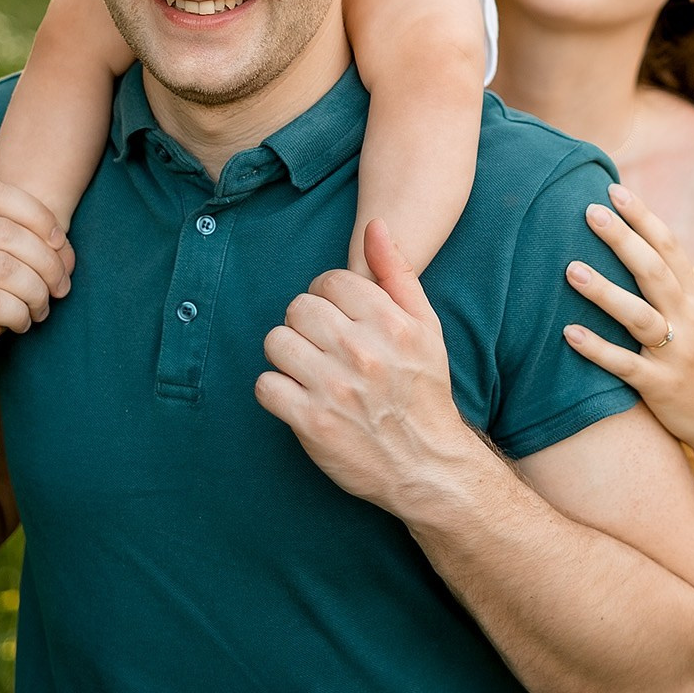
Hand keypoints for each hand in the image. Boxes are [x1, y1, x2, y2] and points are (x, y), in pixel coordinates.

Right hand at [0, 179, 73, 409]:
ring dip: (36, 292)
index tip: (60, 244)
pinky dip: (19, 314)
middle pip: (8, 233)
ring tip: (40, 309)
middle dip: (48, 262)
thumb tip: (62, 243)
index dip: (39, 215)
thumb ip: (9, 242)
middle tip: (60, 288)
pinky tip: (21, 323)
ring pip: (6, 268)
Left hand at [257, 219, 472, 512]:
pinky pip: (266, 385)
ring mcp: (334, 389)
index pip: (330, 281)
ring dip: (287, 356)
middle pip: (298, 308)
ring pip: (277, 342)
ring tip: (308, 370)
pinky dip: (276, 392)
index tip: (338, 320)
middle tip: (321, 347)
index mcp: (391, 324)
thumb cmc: (425, 392)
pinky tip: (298, 398)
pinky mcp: (311, 422)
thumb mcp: (427, 328)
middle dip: (305, 324)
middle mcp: (363, 352)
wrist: (427, 466)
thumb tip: (376, 226)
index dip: (328, 297)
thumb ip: (398, 274)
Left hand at [562, 184, 693, 456]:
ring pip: (639, 316)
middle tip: (589, 211)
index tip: (613, 190)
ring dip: (604, 292)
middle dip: (622, 239)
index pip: (669, 247)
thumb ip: (669, 281)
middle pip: (653, 272)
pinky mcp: (661, 386)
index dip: (642, 217)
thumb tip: (631, 239)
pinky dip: (598, 349)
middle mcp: (688, 320)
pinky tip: (569, 334)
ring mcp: (676, 354)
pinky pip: (625, 365)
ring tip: (570, 269)